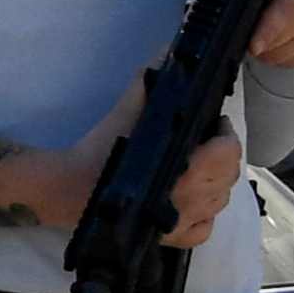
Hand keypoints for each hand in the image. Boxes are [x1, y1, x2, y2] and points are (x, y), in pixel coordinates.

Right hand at [31, 80, 240, 246]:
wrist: (65, 188)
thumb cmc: (97, 150)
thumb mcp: (124, 110)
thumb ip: (148, 83)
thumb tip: (167, 53)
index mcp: (181, 167)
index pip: (227, 153)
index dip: (225, 135)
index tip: (214, 123)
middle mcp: (186, 198)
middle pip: (228, 177)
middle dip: (223, 156)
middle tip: (207, 142)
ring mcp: (179, 222)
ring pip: (219, 203)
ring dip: (215, 184)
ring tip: (198, 169)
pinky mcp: (167, 239)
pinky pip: (203, 230)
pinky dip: (203, 216)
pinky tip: (191, 202)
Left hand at [252, 0, 293, 64]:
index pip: (284, 11)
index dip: (266, 30)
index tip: (253, 45)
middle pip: (274, 39)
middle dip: (253, 35)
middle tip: (248, 20)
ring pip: (278, 55)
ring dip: (264, 47)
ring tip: (264, 27)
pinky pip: (290, 61)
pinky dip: (279, 54)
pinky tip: (281, 35)